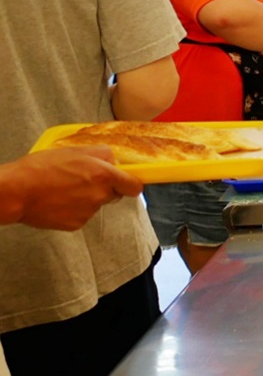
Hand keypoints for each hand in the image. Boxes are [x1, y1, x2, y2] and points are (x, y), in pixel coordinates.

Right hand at [2, 147, 142, 230]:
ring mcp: (89, 212)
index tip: (127, 182)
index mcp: (104, 175)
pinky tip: (57, 201)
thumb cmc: (41, 168)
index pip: (134, 186)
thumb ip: (101, 154)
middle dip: (105, 188)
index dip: (131, 184)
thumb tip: (114, 160)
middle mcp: (100, 195)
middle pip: (114, 194)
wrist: (16, 192)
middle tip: (83, 180)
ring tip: (63, 189)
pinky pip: (82, 216)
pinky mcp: (76, 224)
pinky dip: (73, 210)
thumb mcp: (74, 151)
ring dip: (86, 198)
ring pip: (96, 205)